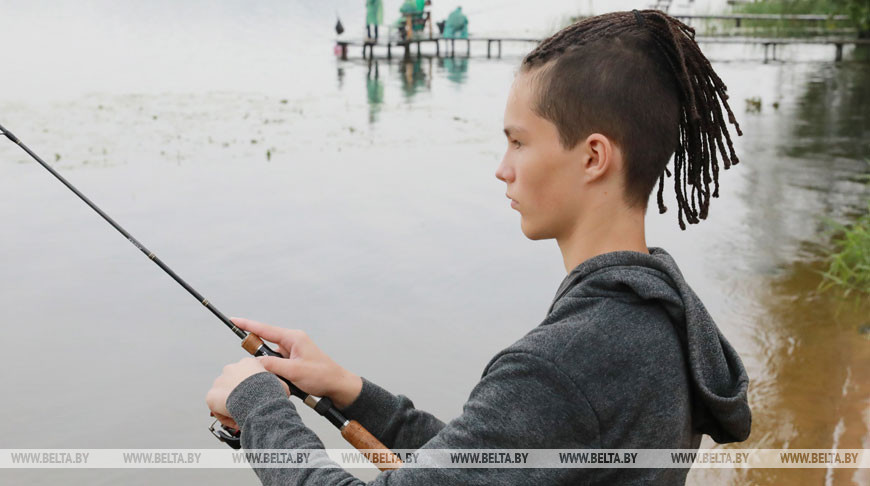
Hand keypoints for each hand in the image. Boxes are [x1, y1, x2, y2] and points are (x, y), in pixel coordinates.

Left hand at [205, 357, 276, 428]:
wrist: (259, 402)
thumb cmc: (271, 393)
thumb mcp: (280, 384)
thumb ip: (276, 383)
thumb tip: (281, 389)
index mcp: (248, 363)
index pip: (246, 374)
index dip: (250, 387)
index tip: (255, 397)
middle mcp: (231, 369)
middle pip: (232, 383)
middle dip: (238, 395)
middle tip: (247, 406)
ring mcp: (219, 381)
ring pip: (223, 395)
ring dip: (231, 405)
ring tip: (242, 416)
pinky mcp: (211, 395)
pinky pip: (216, 408)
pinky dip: (224, 415)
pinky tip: (235, 421)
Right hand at [231, 317, 362, 409]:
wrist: (337, 386)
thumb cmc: (322, 375)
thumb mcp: (294, 371)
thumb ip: (273, 365)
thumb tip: (255, 362)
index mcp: (293, 338)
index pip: (265, 329)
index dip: (247, 325)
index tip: (234, 320)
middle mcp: (292, 342)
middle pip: (265, 344)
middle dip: (259, 356)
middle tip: (260, 368)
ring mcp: (292, 352)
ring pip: (270, 358)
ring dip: (270, 369)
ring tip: (283, 379)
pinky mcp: (292, 361)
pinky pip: (277, 365)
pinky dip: (276, 373)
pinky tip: (285, 382)